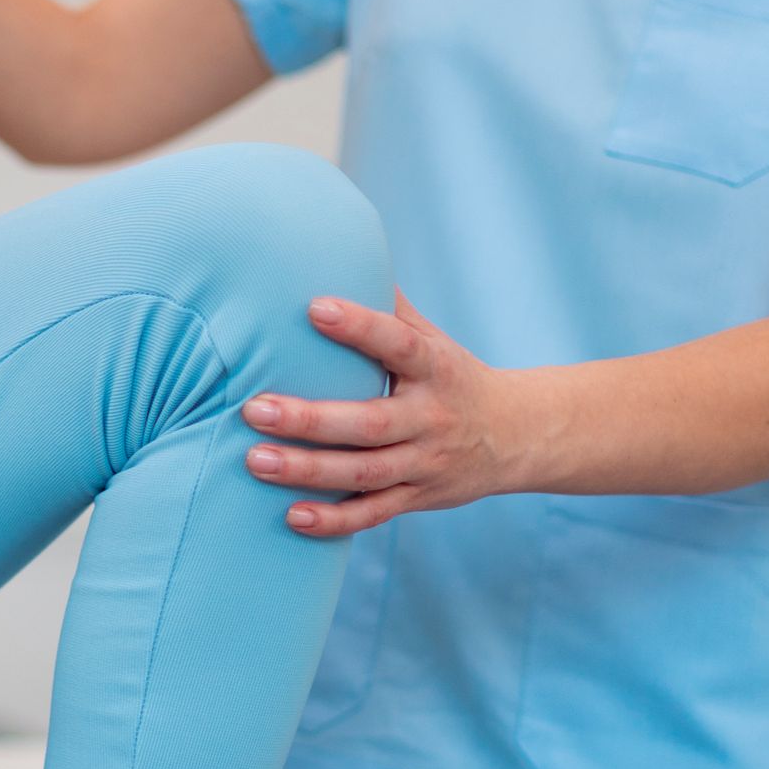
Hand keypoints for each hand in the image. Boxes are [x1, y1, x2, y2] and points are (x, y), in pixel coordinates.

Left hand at [242, 292, 533, 537]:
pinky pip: (373, 515)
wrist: (515, 437)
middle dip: (310, 420)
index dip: (361, 327)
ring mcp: (425, 464)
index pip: (399, 345)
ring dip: (308, 471)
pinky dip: (334, 520)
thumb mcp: (432, 337)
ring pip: (364, 474)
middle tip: (253, 409)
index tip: (314, 307)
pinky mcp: (417, 498)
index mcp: (435, 369)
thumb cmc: (452, 375)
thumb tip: (338, 248)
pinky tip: (291, 516)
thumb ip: (388, 306)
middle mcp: (431, 419)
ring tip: (254, 460)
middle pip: (368, 424)